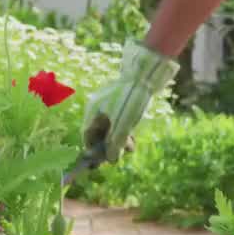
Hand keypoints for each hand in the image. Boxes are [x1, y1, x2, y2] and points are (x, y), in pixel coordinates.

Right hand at [80, 40, 179, 162]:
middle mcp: (98, 107)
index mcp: (93, 111)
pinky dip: (124, 129)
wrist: (146, 72)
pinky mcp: (121, 100)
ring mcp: (109, 103)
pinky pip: (118, 120)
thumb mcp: (123, 125)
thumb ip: (115, 144)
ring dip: (119, 139)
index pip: (87, 136)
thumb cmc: (131, 99)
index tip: (103, 161)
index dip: (94, 150)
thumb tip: (111, 160)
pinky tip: (133, 136)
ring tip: (131, 147)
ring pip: (110, 127)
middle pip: (99, 132)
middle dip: (109, 146)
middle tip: (121, 155)